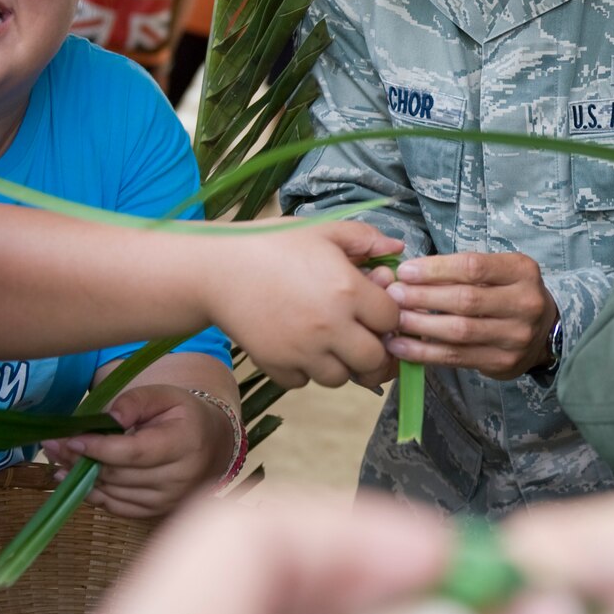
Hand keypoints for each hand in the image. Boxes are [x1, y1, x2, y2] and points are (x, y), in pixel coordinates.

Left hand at [44, 383, 235, 518]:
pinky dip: (90, 493)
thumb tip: (107, 418)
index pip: (135, 452)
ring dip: (79, 477)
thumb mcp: (164, 396)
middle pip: (118, 474)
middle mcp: (179, 478)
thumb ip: (134, 401)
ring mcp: (167, 500)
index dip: (99, 448)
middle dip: (80, 460)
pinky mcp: (154, 513)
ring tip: (58, 458)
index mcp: (185, 443)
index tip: (70, 440)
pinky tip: (72, 478)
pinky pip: (114, 506)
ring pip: (112, 492)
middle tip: (51, 444)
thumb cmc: (183, 416)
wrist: (211, 445)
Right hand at [206, 220, 403, 389]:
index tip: (377, 309)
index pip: (392, 320)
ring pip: (340, 378)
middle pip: (374, 361)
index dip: (389, 316)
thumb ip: (364, 239)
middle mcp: (330, 327)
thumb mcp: (322, 230)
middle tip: (363, 337)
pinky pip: (303, 382)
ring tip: (330, 342)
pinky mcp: (275, 366)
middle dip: (374, 350)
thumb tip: (397, 251)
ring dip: (341, 364)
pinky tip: (300, 347)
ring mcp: (302, 352)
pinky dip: (305, 371)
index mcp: (348, 291)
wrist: (216, 269)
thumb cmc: (272, 244)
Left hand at [385, 252, 559, 380]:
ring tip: (392, 319)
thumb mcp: (498, 272)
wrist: (542, 333)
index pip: (474, 267)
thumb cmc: (508, 293)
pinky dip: (424, 352)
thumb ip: (462, 271)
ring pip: (460, 332)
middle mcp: (525, 303)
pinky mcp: (503, 363)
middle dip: (423, 297)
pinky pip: (456, 357)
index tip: (405, 271)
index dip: (436, 269)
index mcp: (522, 271)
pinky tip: (401, 346)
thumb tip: (409, 274)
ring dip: (420, 325)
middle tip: (392, 295)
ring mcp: (516, 337)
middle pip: (466, 300)